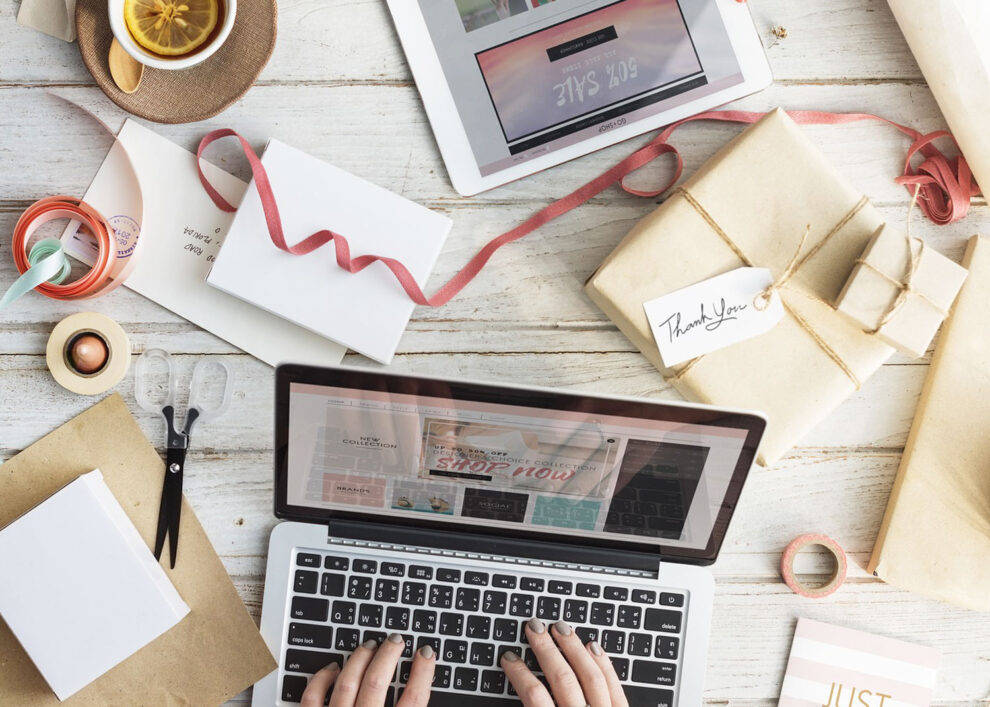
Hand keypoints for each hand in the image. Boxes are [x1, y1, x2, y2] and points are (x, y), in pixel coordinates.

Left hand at [300, 634, 435, 706]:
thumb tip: (418, 694)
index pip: (414, 699)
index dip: (423, 673)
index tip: (426, 654)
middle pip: (377, 682)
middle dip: (388, 655)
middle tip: (396, 639)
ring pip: (347, 683)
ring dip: (360, 659)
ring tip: (370, 645)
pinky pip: (313, 697)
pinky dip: (323, 678)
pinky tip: (333, 667)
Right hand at [500, 619, 628, 706]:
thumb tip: (518, 688)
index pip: (534, 696)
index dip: (519, 673)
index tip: (509, 658)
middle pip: (562, 678)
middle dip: (546, 649)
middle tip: (534, 628)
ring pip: (590, 676)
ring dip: (573, 648)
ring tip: (561, 628)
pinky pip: (614, 685)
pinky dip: (603, 663)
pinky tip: (592, 646)